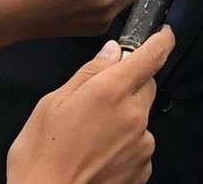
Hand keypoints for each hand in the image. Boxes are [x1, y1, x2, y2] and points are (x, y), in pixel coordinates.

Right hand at [6, 26, 172, 183]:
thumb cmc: (39, 155)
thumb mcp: (52, 103)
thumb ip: (88, 73)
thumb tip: (112, 52)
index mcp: (111, 91)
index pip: (153, 55)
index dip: (162, 40)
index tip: (163, 34)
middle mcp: (134, 114)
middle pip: (147, 85)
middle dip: (130, 84)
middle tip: (101, 99)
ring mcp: (142, 143)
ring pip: (142, 115)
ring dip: (126, 117)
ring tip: (93, 135)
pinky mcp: (143, 167)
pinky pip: (140, 143)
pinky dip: (126, 143)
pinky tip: (100, 153)